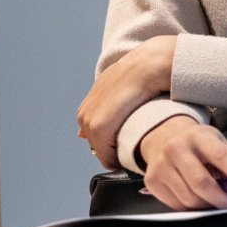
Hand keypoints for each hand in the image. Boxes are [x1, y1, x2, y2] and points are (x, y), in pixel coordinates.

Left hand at [77, 36, 176, 167]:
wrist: (144, 67)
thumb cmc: (135, 77)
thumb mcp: (113, 89)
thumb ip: (101, 106)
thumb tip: (81, 135)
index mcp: (86, 109)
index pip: (96, 139)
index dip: (114, 141)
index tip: (131, 136)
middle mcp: (83, 116)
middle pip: (99, 148)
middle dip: (116, 148)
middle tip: (136, 139)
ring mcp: (89, 123)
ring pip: (104, 153)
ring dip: (120, 152)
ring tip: (138, 141)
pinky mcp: (99, 128)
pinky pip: (109, 158)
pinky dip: (122, 159)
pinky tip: (136, 148)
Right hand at [140, 115, 226, 210]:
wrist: (163, 135)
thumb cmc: (197, 142)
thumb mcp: (215, 142)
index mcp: (199, 136)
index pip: (221, 156)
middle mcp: (177, 148)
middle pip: (202, 183)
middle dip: (222, 199)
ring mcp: (162, 165)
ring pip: (189, 199)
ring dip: (208, 206)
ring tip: (216, 200)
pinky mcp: (152, 181)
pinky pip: (176, 206)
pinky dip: (191, 208)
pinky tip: (197, 199)